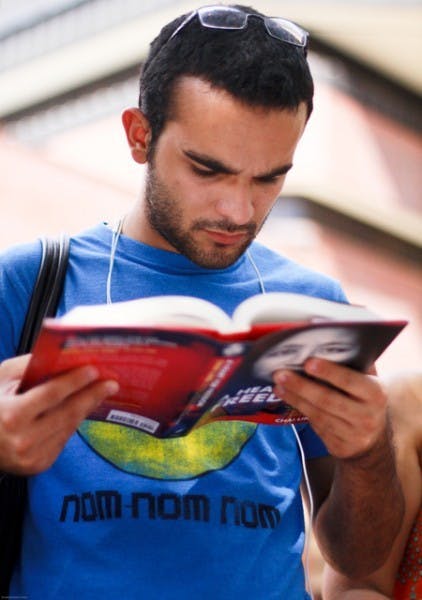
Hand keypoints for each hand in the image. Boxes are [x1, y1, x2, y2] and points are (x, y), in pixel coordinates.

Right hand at [0, 355, 118, 474]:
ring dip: (87, 408)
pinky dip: (73, 422)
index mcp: (12, 416)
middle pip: (68, 413)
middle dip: (92, 395)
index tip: (93, 370)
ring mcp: (32, 456)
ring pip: (69, 427)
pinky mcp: (39, 465)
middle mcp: (24, 440)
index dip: (75, 381)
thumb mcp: (1, 379)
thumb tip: (60, 355)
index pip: (52, 395)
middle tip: (110, 383)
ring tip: (101, 393)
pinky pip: (64, 439)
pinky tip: (82, 409)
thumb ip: (28, 366)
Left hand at [273, 358, 387, 458]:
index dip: (329, 372)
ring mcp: (353, 434)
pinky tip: (286, 396)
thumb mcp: (368, 382)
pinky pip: (315, 425)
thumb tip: (327, 339)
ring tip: (278, 384)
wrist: (373, 440)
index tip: (308, 363)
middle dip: (302, 386)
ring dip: (295, 397)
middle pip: (328, 400)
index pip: (350, 381)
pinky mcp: (339, 446)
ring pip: (318, 414)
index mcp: (375, 393)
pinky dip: (298, 409)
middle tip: (281, 373)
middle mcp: (367, 416)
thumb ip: (354, 364)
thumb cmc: (364, 399)